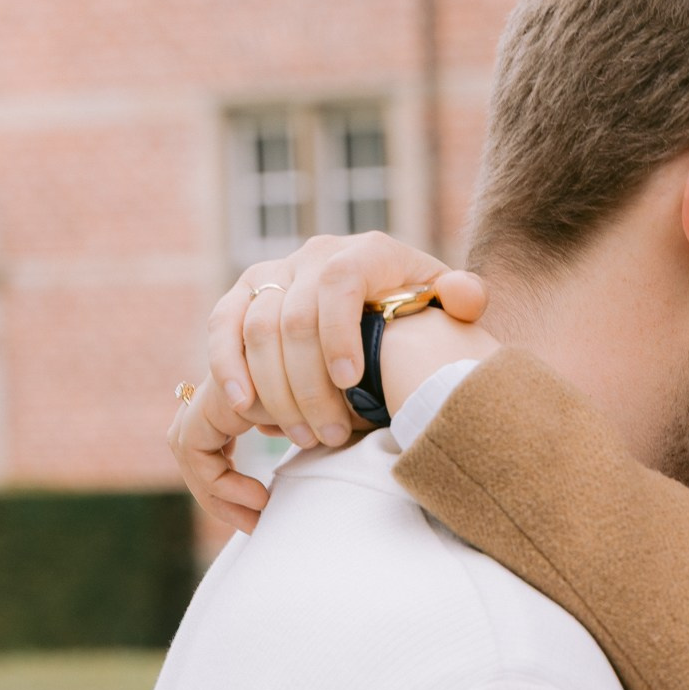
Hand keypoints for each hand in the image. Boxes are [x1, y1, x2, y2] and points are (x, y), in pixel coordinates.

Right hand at [169, 235, 487, 533]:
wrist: (386, 305)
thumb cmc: (422, 315)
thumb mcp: (449, 306)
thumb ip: (464, 299)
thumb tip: (465, 296)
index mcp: (367, 252)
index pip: (340, 282)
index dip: (339, 333)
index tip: (351, 383)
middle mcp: (315, 254)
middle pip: (294, 316)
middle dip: (309, 384)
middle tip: (332, 436)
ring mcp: (276, 273)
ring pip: (257, 328)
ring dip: (276, 389)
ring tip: (304, 438)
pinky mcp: (244, 296)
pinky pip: (224, 326)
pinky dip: (227, 366)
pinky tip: (242, 407)